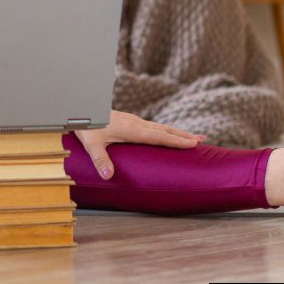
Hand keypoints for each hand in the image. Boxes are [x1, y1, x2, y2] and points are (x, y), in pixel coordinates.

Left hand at [75, 110, 206, 179]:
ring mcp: (132, 120)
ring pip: (159, 127)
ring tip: (191, 136)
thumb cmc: (86, 126)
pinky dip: (164, 130)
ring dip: (176, 131)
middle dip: (183, 135)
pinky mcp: (128, 120)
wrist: (80, 106)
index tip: (194, 143)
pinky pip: (151, 126)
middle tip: (202, 139)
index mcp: (132, 129)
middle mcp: (136, 123)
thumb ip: (100, 160)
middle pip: (164, 130)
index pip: (159, 136)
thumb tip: (108, 176)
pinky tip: (164, 134)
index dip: (177, 140)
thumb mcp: (91, 144)